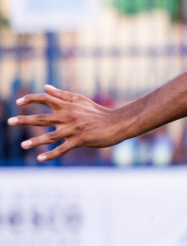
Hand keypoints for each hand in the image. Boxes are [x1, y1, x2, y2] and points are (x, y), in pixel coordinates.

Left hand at [8, 86, 128, 162]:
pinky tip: (40, 158)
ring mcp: (73, 130)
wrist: (116, 123)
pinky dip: (51, 154)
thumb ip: (62, 94)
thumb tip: (45, 87)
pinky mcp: (80, 141)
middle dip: (24, 120)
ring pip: (50, 136)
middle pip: (42, 118)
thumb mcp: (80, 100)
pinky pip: (62, 149)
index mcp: (67, 106)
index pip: (45, 99)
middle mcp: (67, 117)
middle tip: (10, 121)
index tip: (19, 102)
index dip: (31, 99)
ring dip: (35, 141)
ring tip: (23, 145)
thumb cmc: (98, 111)